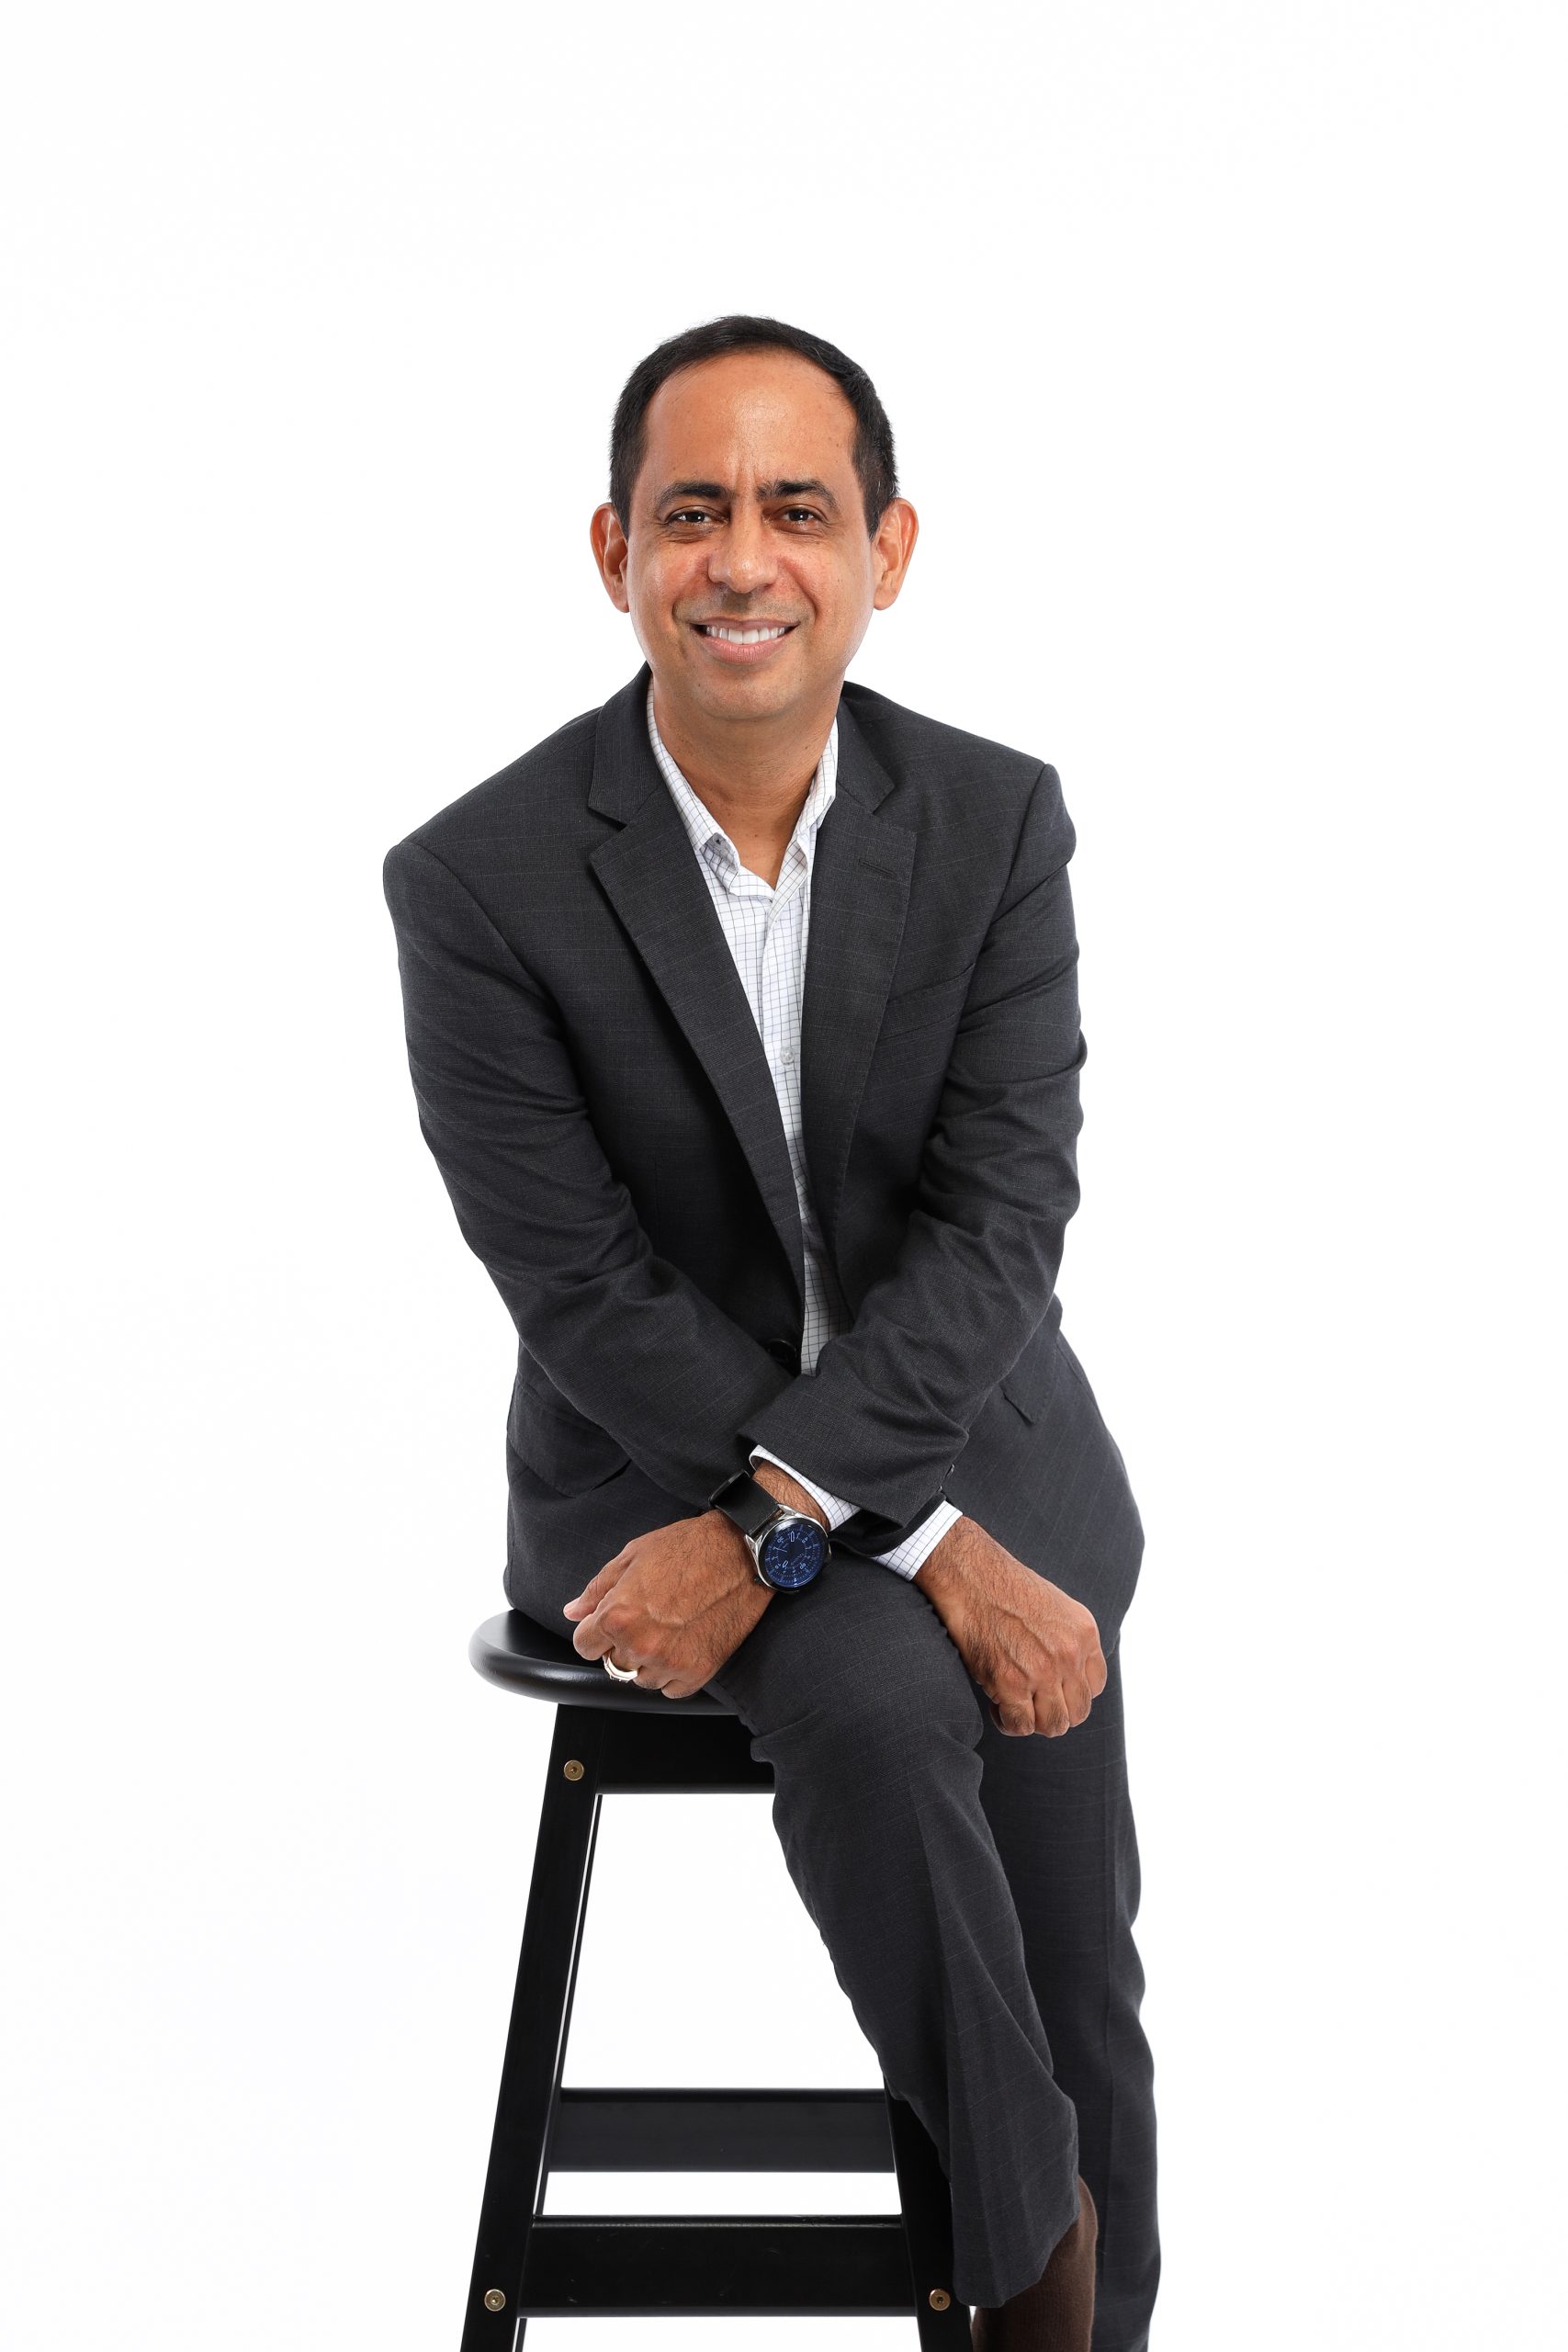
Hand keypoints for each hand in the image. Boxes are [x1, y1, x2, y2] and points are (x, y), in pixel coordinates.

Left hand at [562, 1508, 773, 1697]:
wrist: (742, 1554)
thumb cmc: (689, 1548)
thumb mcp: (633, 1556)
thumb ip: (597, 1589)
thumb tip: (574, 1611)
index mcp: (617, 1615)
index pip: (583, 1646)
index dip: (593, 1631)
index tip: (607, 1622)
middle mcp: (641, 1644)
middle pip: (611, 1663)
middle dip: (620, 1643)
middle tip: (645, 1618)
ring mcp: (670, 1662)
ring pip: (640, 1679)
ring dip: (646, 1660)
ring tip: (666, 1630)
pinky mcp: (697, 1672)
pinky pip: (669, 1689)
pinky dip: (671, 1673)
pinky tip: (681, 1645)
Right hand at [915, 1517, 1105, 1736]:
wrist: (971, 1575)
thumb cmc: (1005, 1587)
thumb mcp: (1056, 1607)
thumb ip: (1068, 1641)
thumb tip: (1067, 1678)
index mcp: (1084, 1634)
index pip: (1095, 1687)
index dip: (1072, 1693)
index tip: (1052, 1688)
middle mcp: (1069, 1655)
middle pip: (1078, 1712)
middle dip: (1055, 1711)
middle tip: (1032, 1700)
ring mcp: (1041, 1671)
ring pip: (1054, 1725)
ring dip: (1034, 1721)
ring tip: (1016, 1705)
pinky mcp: (1010, 1683)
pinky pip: (1020, 1725)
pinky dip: (1008, 1723)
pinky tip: (997, 1706)